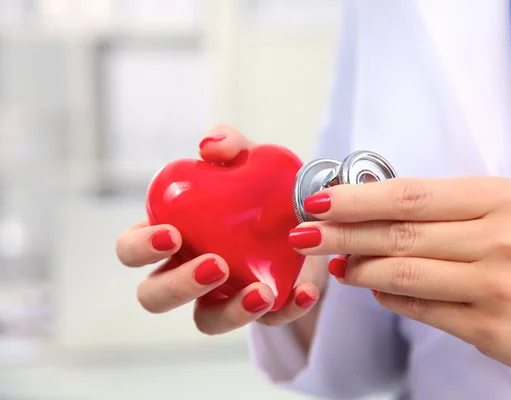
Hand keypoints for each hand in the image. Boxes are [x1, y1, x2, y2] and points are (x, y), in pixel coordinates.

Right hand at [116, 125, 327, 334]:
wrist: (311, 209)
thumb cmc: (260, 186)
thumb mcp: (249, 159)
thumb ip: (229, 145)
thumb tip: (210, 148)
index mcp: (172, 233)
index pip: (132, 250)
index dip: (141, 248)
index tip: (172, 235)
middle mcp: (187, 270)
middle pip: (155, 296)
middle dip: (178, 286)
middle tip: (215, 264)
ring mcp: (222, 295)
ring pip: (206, 321)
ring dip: (230, 312)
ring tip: (260, 291)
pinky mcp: (261, 309)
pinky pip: (267, 322)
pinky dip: (286, 309)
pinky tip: (304, 292)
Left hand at [289, 176, 510, 379]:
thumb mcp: (504, 210)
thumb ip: (443, 209)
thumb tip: (372, 214)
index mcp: (498, 198)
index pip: (410, 195)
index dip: (357, 199)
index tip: (318, 201)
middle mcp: (498, 239)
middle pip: (398, 234)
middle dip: (342, 234)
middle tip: (305, 234)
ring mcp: (494, 286)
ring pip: (402, 275)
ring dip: (360, 269)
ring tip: (338, 264)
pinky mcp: (489, 328)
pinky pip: (419, 309)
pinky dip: (388, 297)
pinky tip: (374, 288)